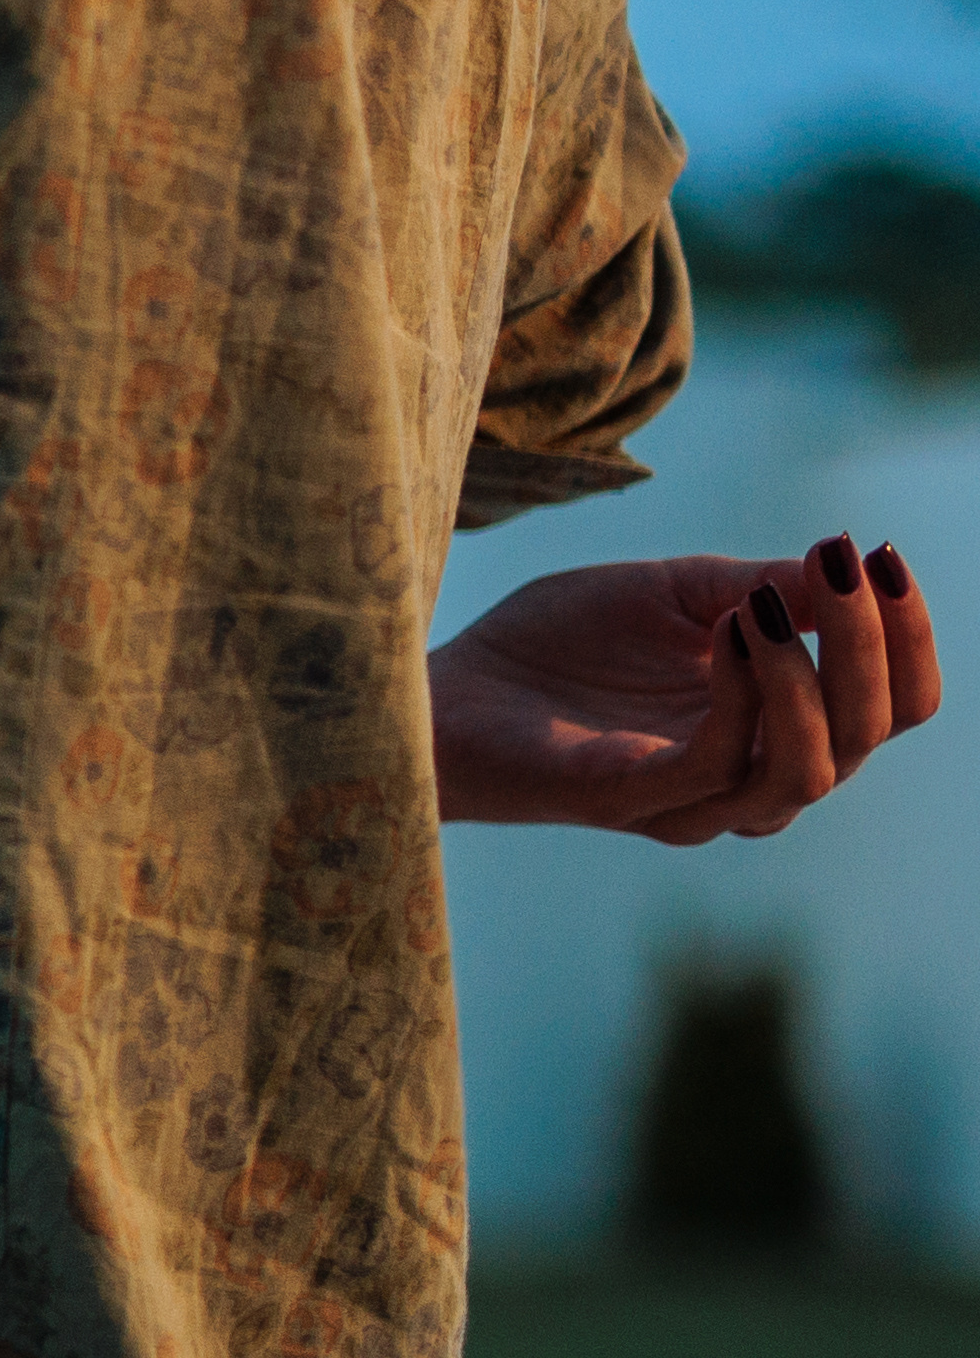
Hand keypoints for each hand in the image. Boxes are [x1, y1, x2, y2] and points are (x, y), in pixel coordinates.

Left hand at [431, 535, 936, 840]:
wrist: (447, 684)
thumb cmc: (559, 643)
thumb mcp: (677, 593)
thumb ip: (765, 585)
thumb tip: (850, 565)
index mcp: (777, 728)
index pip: (892, 708)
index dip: (910, 642)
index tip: (887, 558)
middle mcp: (751, 776)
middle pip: (868, 736)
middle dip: (872, 647)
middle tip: (848, 568)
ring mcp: (693, 799)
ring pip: (811, 770)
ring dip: (811, 677)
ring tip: (768, 604)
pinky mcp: (632, 799)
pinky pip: (721, 764)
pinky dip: (743, 694)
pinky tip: (728, 630)